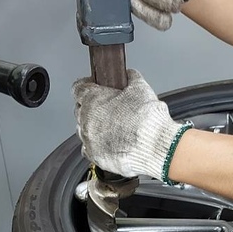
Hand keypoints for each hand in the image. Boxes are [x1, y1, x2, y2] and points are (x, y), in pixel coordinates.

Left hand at [73, 69, 191, 180]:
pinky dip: (96, 145)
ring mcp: (89, 140)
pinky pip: (88, 149)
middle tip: (106, 108)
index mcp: (93, 99)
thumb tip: (129, 75)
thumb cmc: (147, 118)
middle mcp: (86, 120)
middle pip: (79, 109)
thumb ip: (131, 78)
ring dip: (93, 127)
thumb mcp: (141, 88)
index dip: (87, 85)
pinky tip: (109, 143)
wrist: (154, 145)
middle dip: (90, 107)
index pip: (78, 88)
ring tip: (110, 127)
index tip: (93, 86)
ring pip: (83, 130)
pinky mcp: (95, 156)